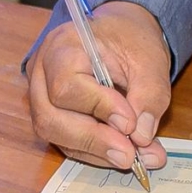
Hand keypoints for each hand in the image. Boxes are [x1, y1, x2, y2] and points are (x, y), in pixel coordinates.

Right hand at [26, 0, 172, 172]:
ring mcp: (41, 97)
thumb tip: (141, 137)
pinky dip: (95, 152)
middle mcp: (41, 73)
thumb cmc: (130, 40)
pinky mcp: (52, 116)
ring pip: (55, 135)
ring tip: (134, 157)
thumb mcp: (150, 60)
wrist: (120, 35)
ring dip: (95, 151)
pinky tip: (121, 153)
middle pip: (51, 117)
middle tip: (130, 155)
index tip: (130, 122)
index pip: (66, 85)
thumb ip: (149, 95)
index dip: (98, 108)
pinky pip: (66, 142)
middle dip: (93, 140)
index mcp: (63, 47)